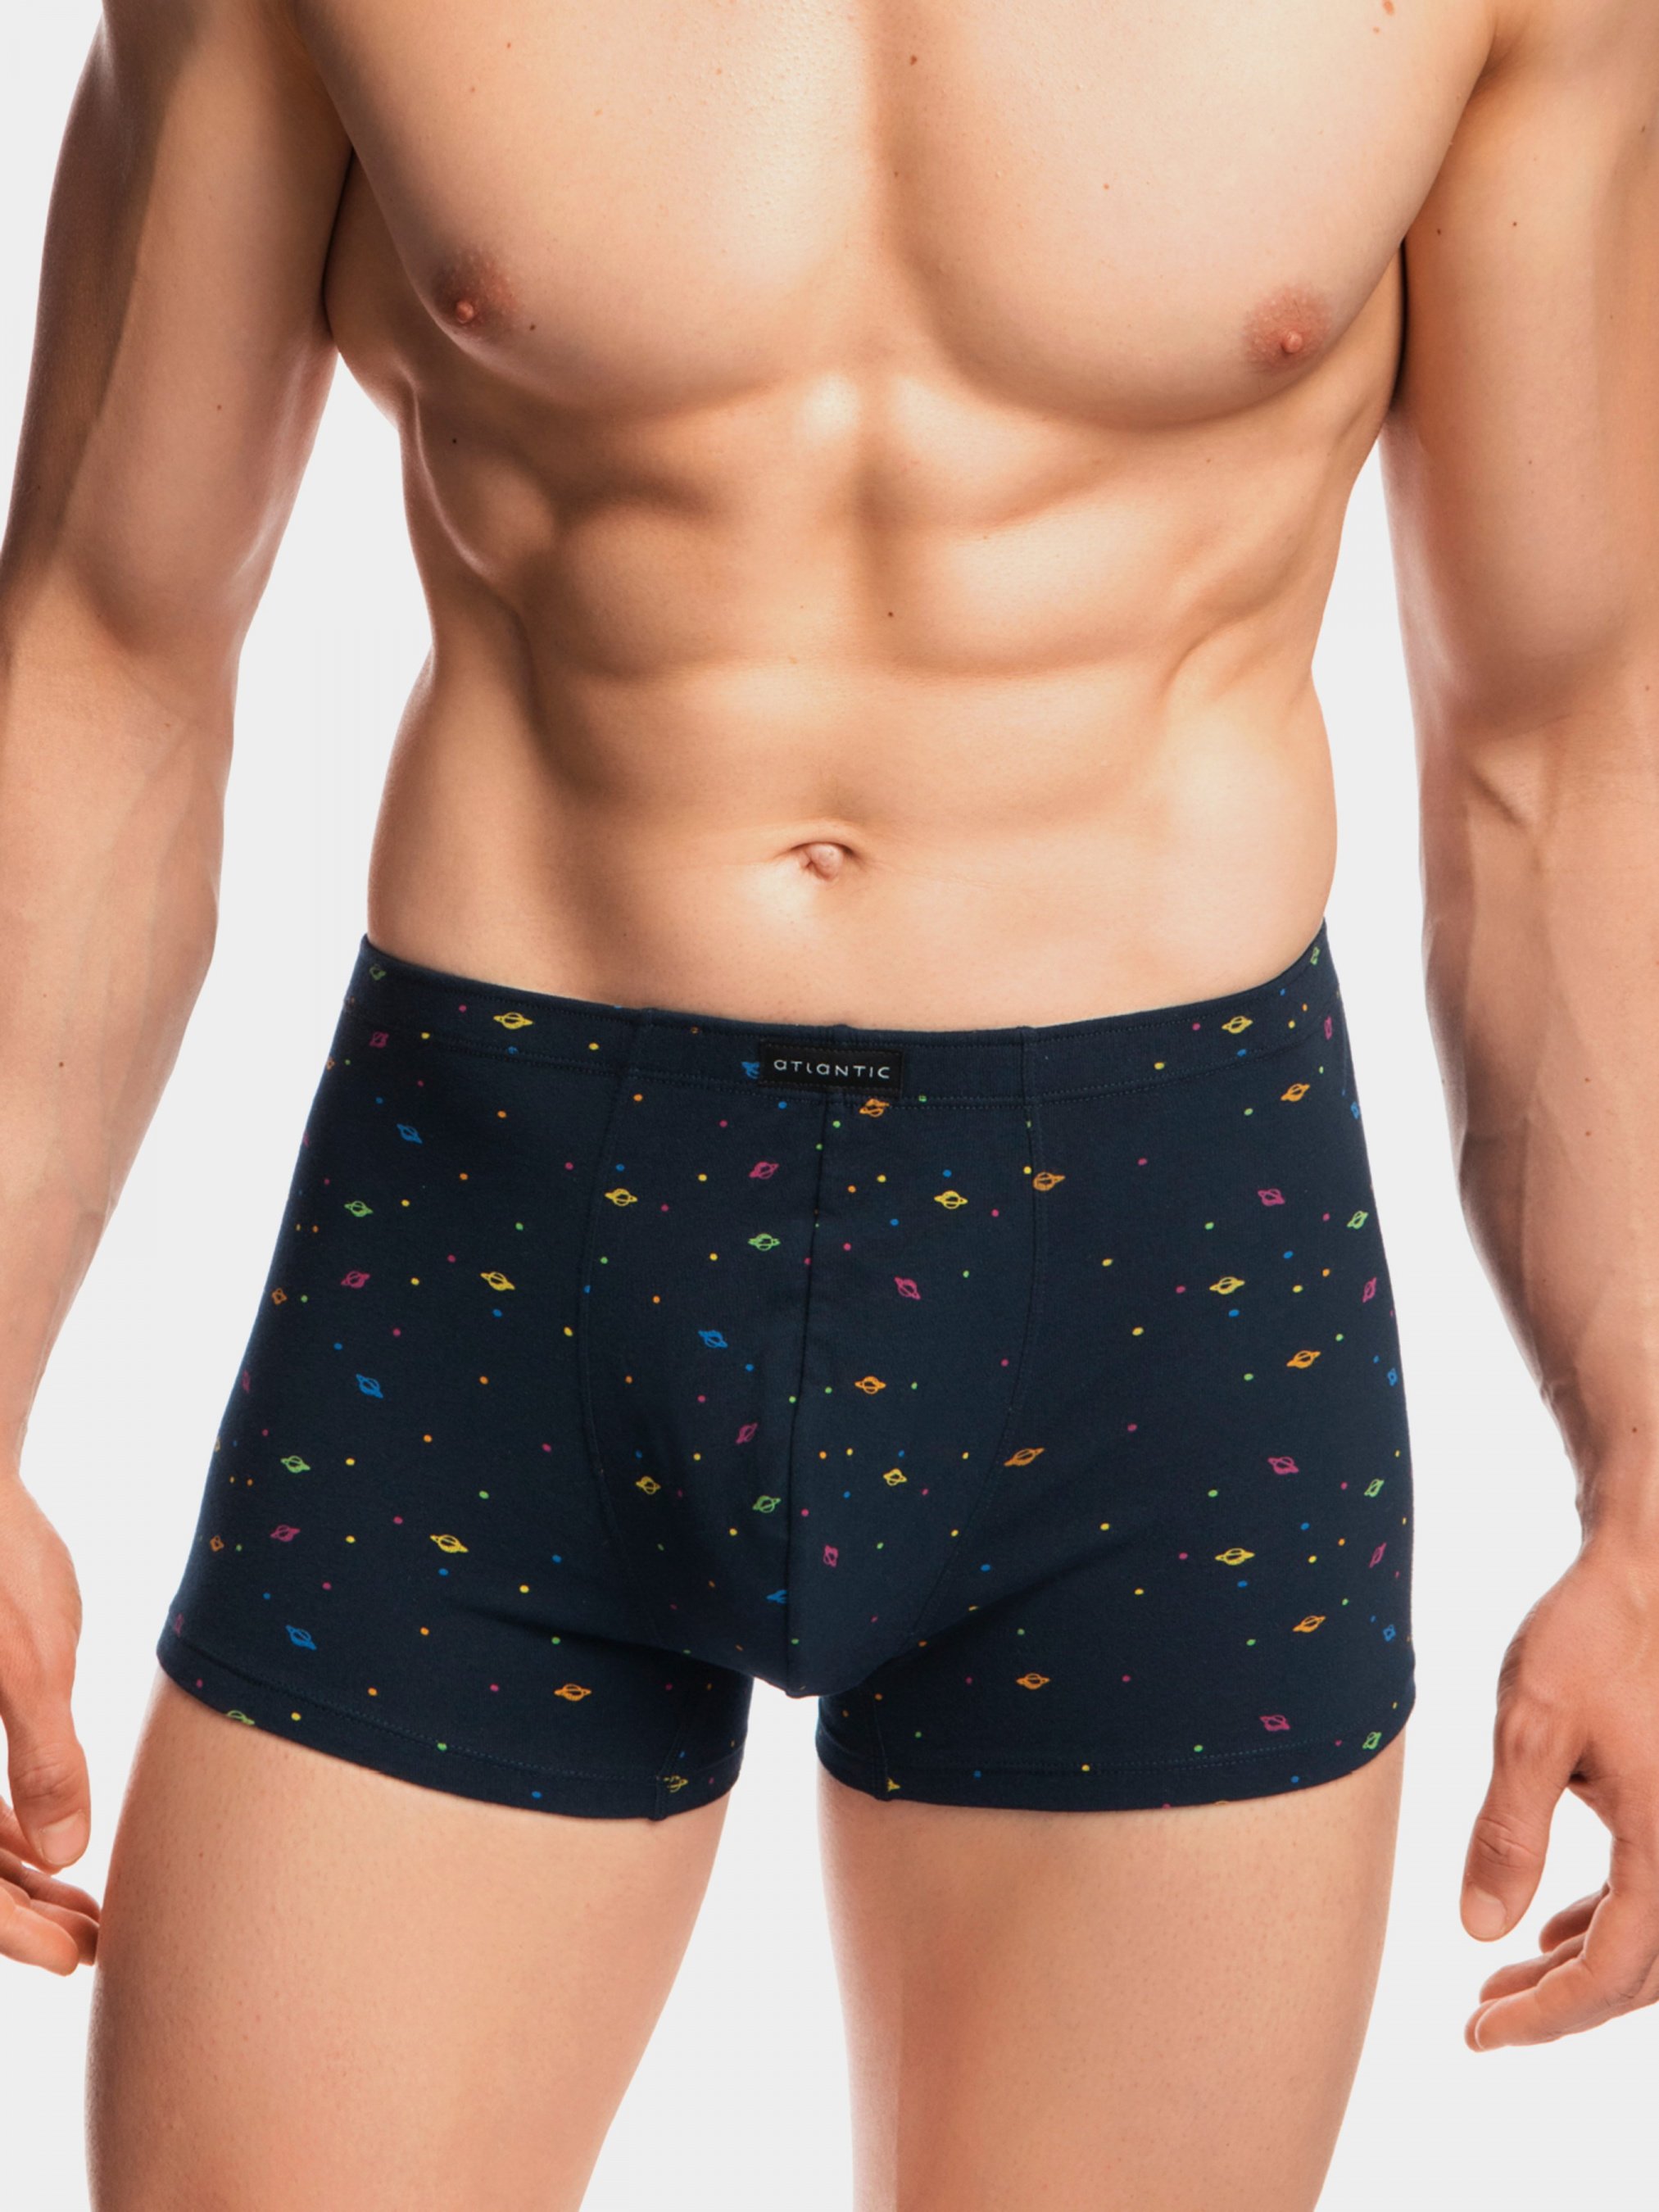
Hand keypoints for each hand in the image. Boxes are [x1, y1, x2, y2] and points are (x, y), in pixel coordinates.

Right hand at [0, 1475, 98, 1971]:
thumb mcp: (25, 1661)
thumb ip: (42, 1757)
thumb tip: (65, 1854)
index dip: (5, 1928)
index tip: (69, 1956)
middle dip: (17, 1916)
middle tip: (92, 1944)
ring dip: (19, 1885)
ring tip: (91, 1917)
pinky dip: (12, 1841)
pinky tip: (64, 1859)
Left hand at [1463, 1541, 1658, 2046]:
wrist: (1646, 1574)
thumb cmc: (1593, 1637)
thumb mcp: (1533, 1727)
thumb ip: (1509, 1833)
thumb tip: (1480, 1930)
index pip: (1614, 1972)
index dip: (1548, 2016)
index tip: (1480, 2034)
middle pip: (1641, 1973)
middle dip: (1562, 2005)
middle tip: (1483, 2020)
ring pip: (1650, 1940)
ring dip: (1580, 1968)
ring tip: (1500, 1986)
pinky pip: (1654, 1896)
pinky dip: (1605, 1924)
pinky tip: (1548, 1932)